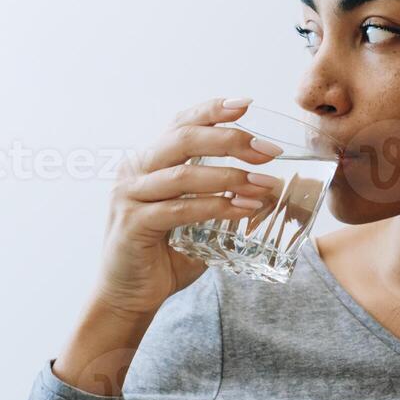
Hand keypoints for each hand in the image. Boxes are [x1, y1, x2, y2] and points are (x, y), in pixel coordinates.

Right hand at [92, 98, 282, 316]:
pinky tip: (243, 210)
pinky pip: (180, 209)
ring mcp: (130, 197)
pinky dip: (215, 207)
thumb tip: (270, 187)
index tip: (245, 104)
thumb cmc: (167, 253)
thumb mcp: (195, 216)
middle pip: (184, 139)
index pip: (180, 124)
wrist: (130, 294)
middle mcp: (135, 171)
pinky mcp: (133, 225)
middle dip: (230, 139)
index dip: (211, 111)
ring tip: (265, 185)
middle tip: (268, 151)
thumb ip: (218, 196)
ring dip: (230, 177)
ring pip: (184, 174)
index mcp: (149, 161)